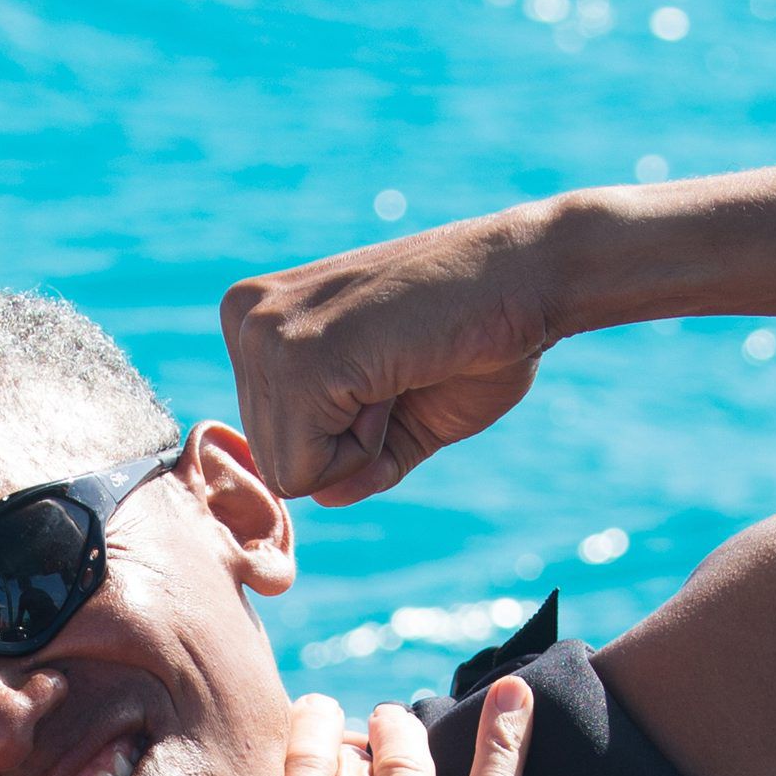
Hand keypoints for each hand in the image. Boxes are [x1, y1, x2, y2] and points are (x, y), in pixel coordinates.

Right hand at [10, 680, 533, 775]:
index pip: (296, 773)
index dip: (302, 739)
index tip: (304, 717)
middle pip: (350, 766)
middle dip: (346, 738)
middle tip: (346, 720)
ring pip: (411, 772)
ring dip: (402, 738)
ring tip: (396, 719)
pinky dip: (507, 745)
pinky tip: (519, 696)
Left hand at [221, 206, 556, 505]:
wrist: (528, 278)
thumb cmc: (474, 340)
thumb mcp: (400, 419)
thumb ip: (352, 463)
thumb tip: (321, 497)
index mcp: (259, 321)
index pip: (271, 442)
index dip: (344, 437)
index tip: (389, 372)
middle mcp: (246, 318)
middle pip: (272, 459)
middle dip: (346, 442)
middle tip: (399, 370)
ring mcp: (264, 332)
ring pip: (287, 469)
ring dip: (359, 439)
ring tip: (397, 367)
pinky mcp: (296, 355)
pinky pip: (306, 468)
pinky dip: (366, 444)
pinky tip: (397, 373)